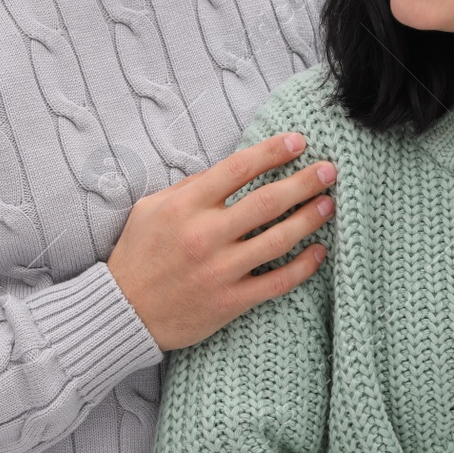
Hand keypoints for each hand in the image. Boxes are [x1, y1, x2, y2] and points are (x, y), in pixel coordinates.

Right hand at [107, 132, 336, 350]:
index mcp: (186, 206)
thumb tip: (231, 170)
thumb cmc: (137, 254)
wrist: (123, 312)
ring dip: (310, 219)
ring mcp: (221, 270)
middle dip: (304, 181)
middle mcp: (206, 235)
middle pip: (268, 201)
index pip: (239, 169)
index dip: (273, 151)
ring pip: (279, 239)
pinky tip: (320, 251)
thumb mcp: (152, 207)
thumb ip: (190, 187)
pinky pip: (277, 282)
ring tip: (329, 204)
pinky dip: (304, 266)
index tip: (299, 141)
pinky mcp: (231, 301)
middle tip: (330, 170)